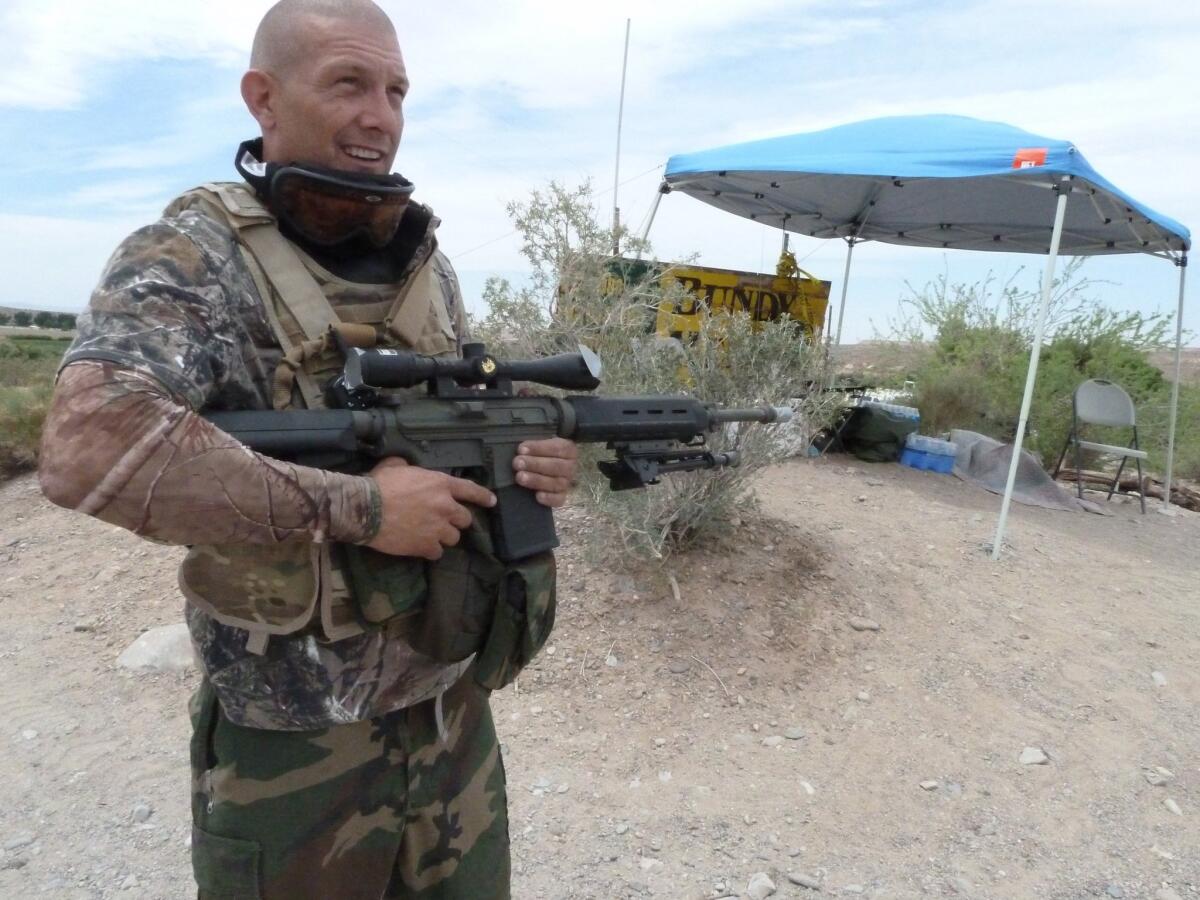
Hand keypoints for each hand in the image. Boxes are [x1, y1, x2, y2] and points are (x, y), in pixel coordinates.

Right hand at [365, 458, 495, 558]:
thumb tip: (407, 468)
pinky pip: (437, 553)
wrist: (364, 508)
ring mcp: (437, 528)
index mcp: (441, 484)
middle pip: (465, 519)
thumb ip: (411, 468)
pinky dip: (430, 550)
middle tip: (442, 521)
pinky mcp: (426, 546)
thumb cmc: (379, 483)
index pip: (471, 490)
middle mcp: (445, 506)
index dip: (483, 496)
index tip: (492, 502)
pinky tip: (420, 546)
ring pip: (453, 538)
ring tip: (429, 534)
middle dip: (456, 520)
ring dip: (444, 536)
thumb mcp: (397, 465)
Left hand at [513, 438, 578, 507]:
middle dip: (535, 464)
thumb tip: (521, 448)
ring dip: (537, 480)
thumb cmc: (541, 452)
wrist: (547, 467)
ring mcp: (567, 483)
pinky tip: (538, 496)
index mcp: (568, 450)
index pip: (556, 448)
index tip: (521, 449)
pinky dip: (549, 498)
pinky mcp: (562, 497)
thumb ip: (533, 445)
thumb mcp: (540, 443)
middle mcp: (570, 467)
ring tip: (520, 477)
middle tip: (517, 463)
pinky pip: (559, 500)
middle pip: (555, 466)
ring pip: (556, 483)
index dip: (538, 448)